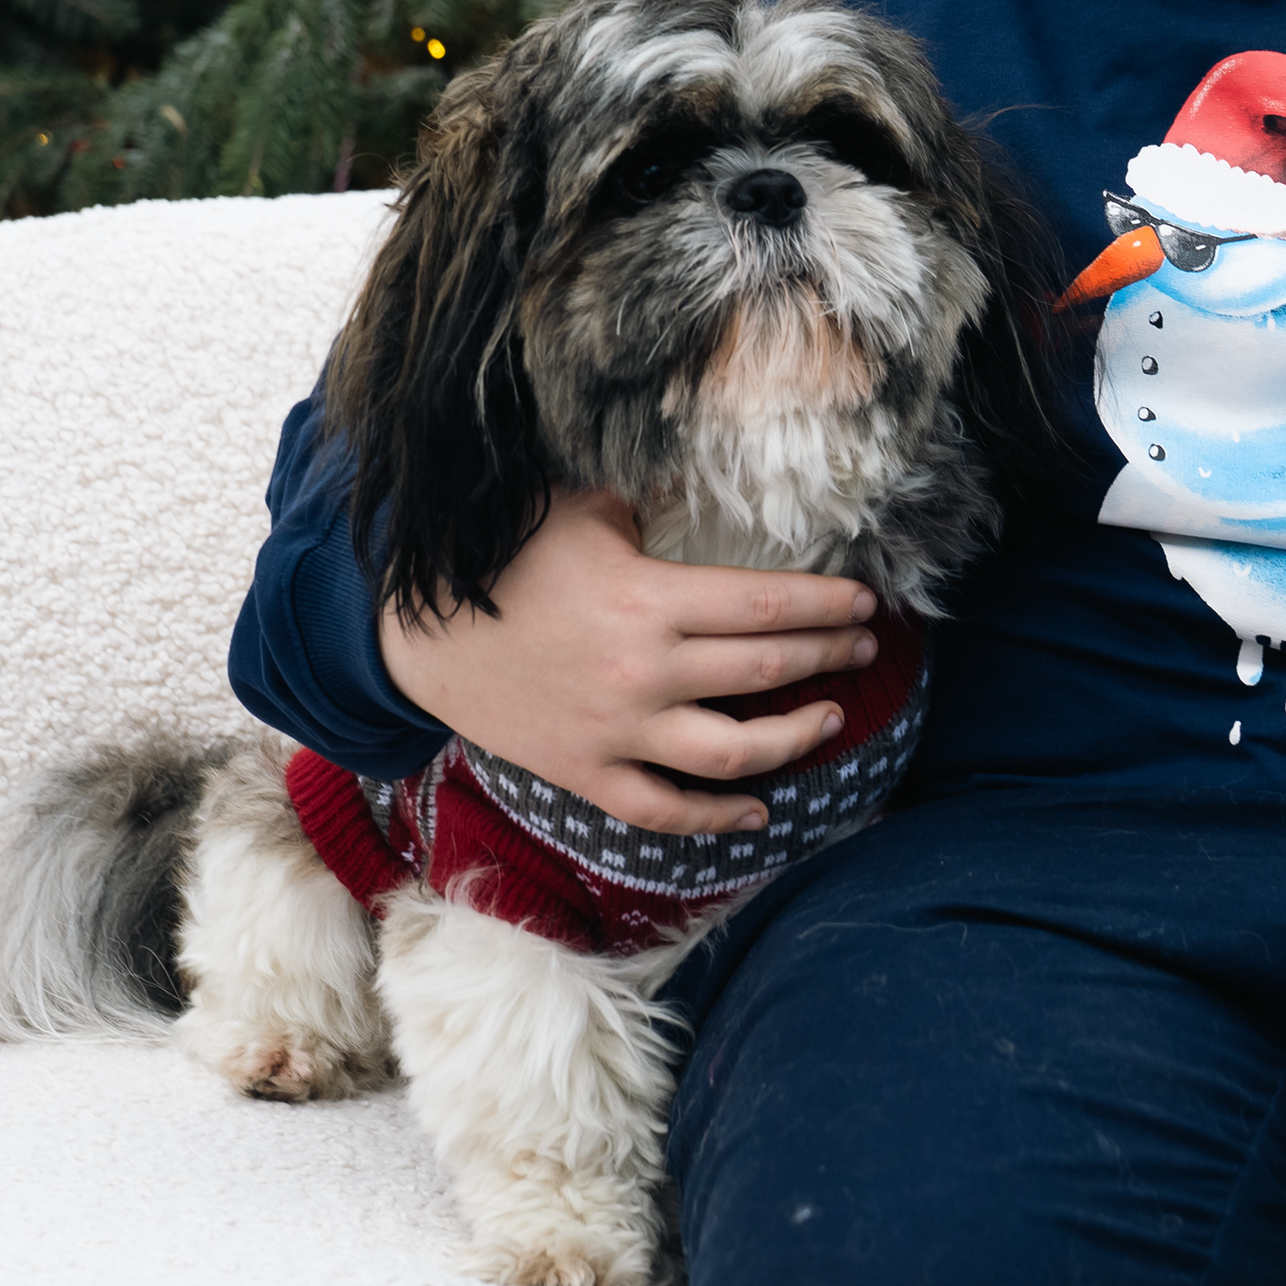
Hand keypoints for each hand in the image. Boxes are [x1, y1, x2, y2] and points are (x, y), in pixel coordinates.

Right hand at [375, 489, 876, 835]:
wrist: (419, 635)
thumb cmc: (505, 560)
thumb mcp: (582, 508)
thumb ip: (653, 498)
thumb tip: (714, 468)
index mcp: (647, 600)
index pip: (764, 607)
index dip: (825, 606)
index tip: (866, 602)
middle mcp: (641, 672)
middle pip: (763, 673)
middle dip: (828, 657)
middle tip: (864, 646)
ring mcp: (615, 732)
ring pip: (731, 752)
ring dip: (793, 738)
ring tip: (830, 717)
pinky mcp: (586, 774)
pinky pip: (663, 810)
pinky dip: (716, 818)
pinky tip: (758, 810)